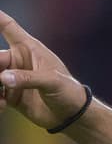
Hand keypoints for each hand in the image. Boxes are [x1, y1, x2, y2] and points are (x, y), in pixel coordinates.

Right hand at [0, 10, 90, 129]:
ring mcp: (13, 77)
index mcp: (29, 49)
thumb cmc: (69, 92)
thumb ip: (27, 78)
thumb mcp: (52, 81)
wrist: (73, 116)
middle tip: (0, 79)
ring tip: (1, 97)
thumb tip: (3, 78)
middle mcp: (18, 60)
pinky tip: (2, 106)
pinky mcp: (10, 94)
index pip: (8, 27)